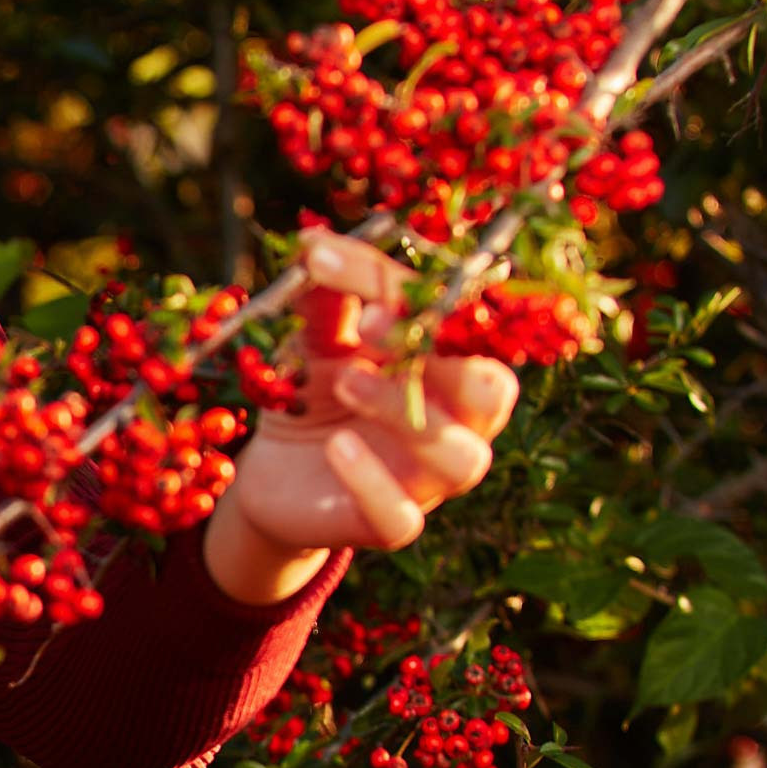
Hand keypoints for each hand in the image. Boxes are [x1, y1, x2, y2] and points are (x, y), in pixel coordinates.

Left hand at [202, 232, 519, 607]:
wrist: (275, 473)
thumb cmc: (321, 393)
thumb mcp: (323, 340)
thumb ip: (330, 300)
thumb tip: (314, 242)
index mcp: (456, 367)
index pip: (457, 319)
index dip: (407, 287)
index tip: (334, 258)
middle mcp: (461, 425)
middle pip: (490, 393)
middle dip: (441, 357)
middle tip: (374, 325)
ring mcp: (431, 481)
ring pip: (460, 458)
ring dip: (404, 412)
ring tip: (346, 382)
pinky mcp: (390, 524)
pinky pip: (402, 517)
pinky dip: (374, 483)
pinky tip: (339, 448)